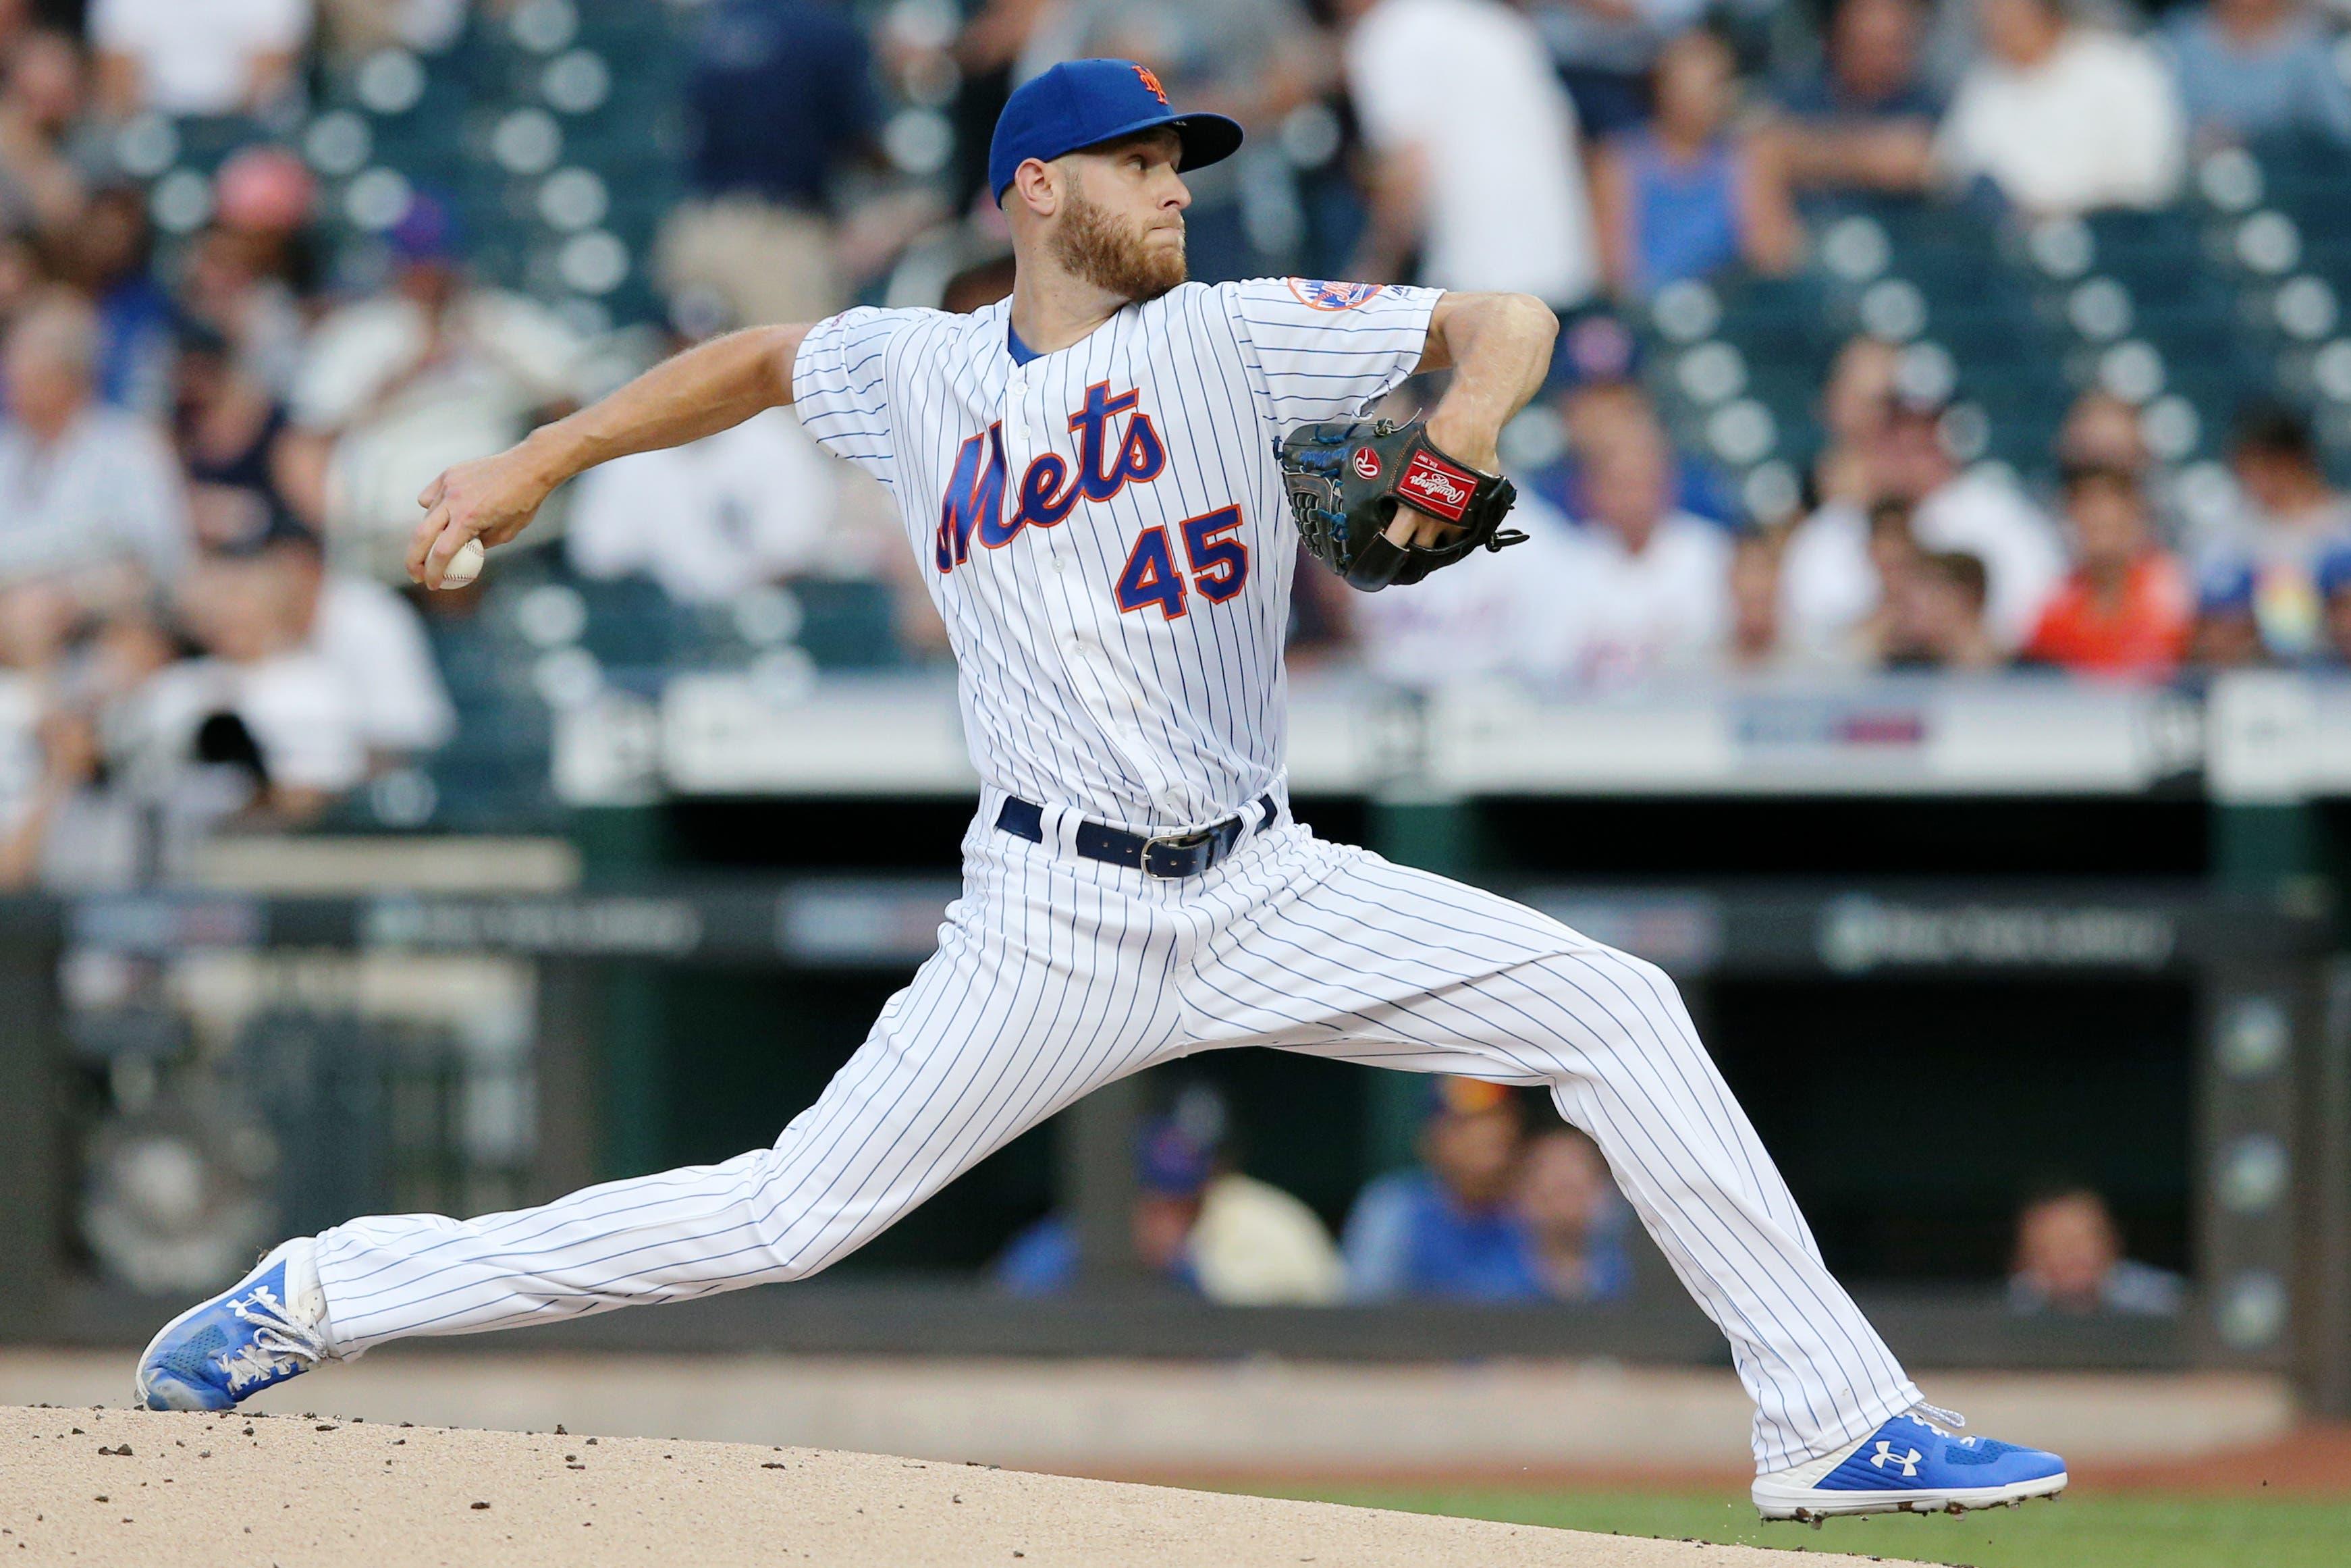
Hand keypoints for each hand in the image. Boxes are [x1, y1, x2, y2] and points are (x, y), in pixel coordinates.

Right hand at [407, 440, 560, 587]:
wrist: (528, 467)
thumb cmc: (522, 502)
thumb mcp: (505, 533)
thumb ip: (479, 544)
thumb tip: (462, 553)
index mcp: (468, 519)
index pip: (441, 553)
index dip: (433, 573)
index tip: (432, 584)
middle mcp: (453, 502)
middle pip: (420, 536)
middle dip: (413, 560)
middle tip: (416, 574)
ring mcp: (448, 485)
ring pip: (426, 516)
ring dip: (427, 534)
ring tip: (438, 542)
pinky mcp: (448, 475)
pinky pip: (430, 496)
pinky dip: (431, 509)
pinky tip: (441, 516)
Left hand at [1387, 411, 1499, 547]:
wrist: (1465, 433)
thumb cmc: (1430, 442)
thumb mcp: (1398, 461)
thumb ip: (1386, 479)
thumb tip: (1367, 474)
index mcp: (1409, 511)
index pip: (1393, 544)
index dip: (1388, 553)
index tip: (1384, 556)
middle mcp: (1431, 521)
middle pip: (1419, 552)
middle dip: (1412, 555)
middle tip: (1408, 552)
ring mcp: (1454, 521)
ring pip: (1443, 547)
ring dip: (1436, 544)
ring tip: (1431, 539)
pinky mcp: (1473, 516)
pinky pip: (1463, 536)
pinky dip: (1456, 535)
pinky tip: (1451, 528)